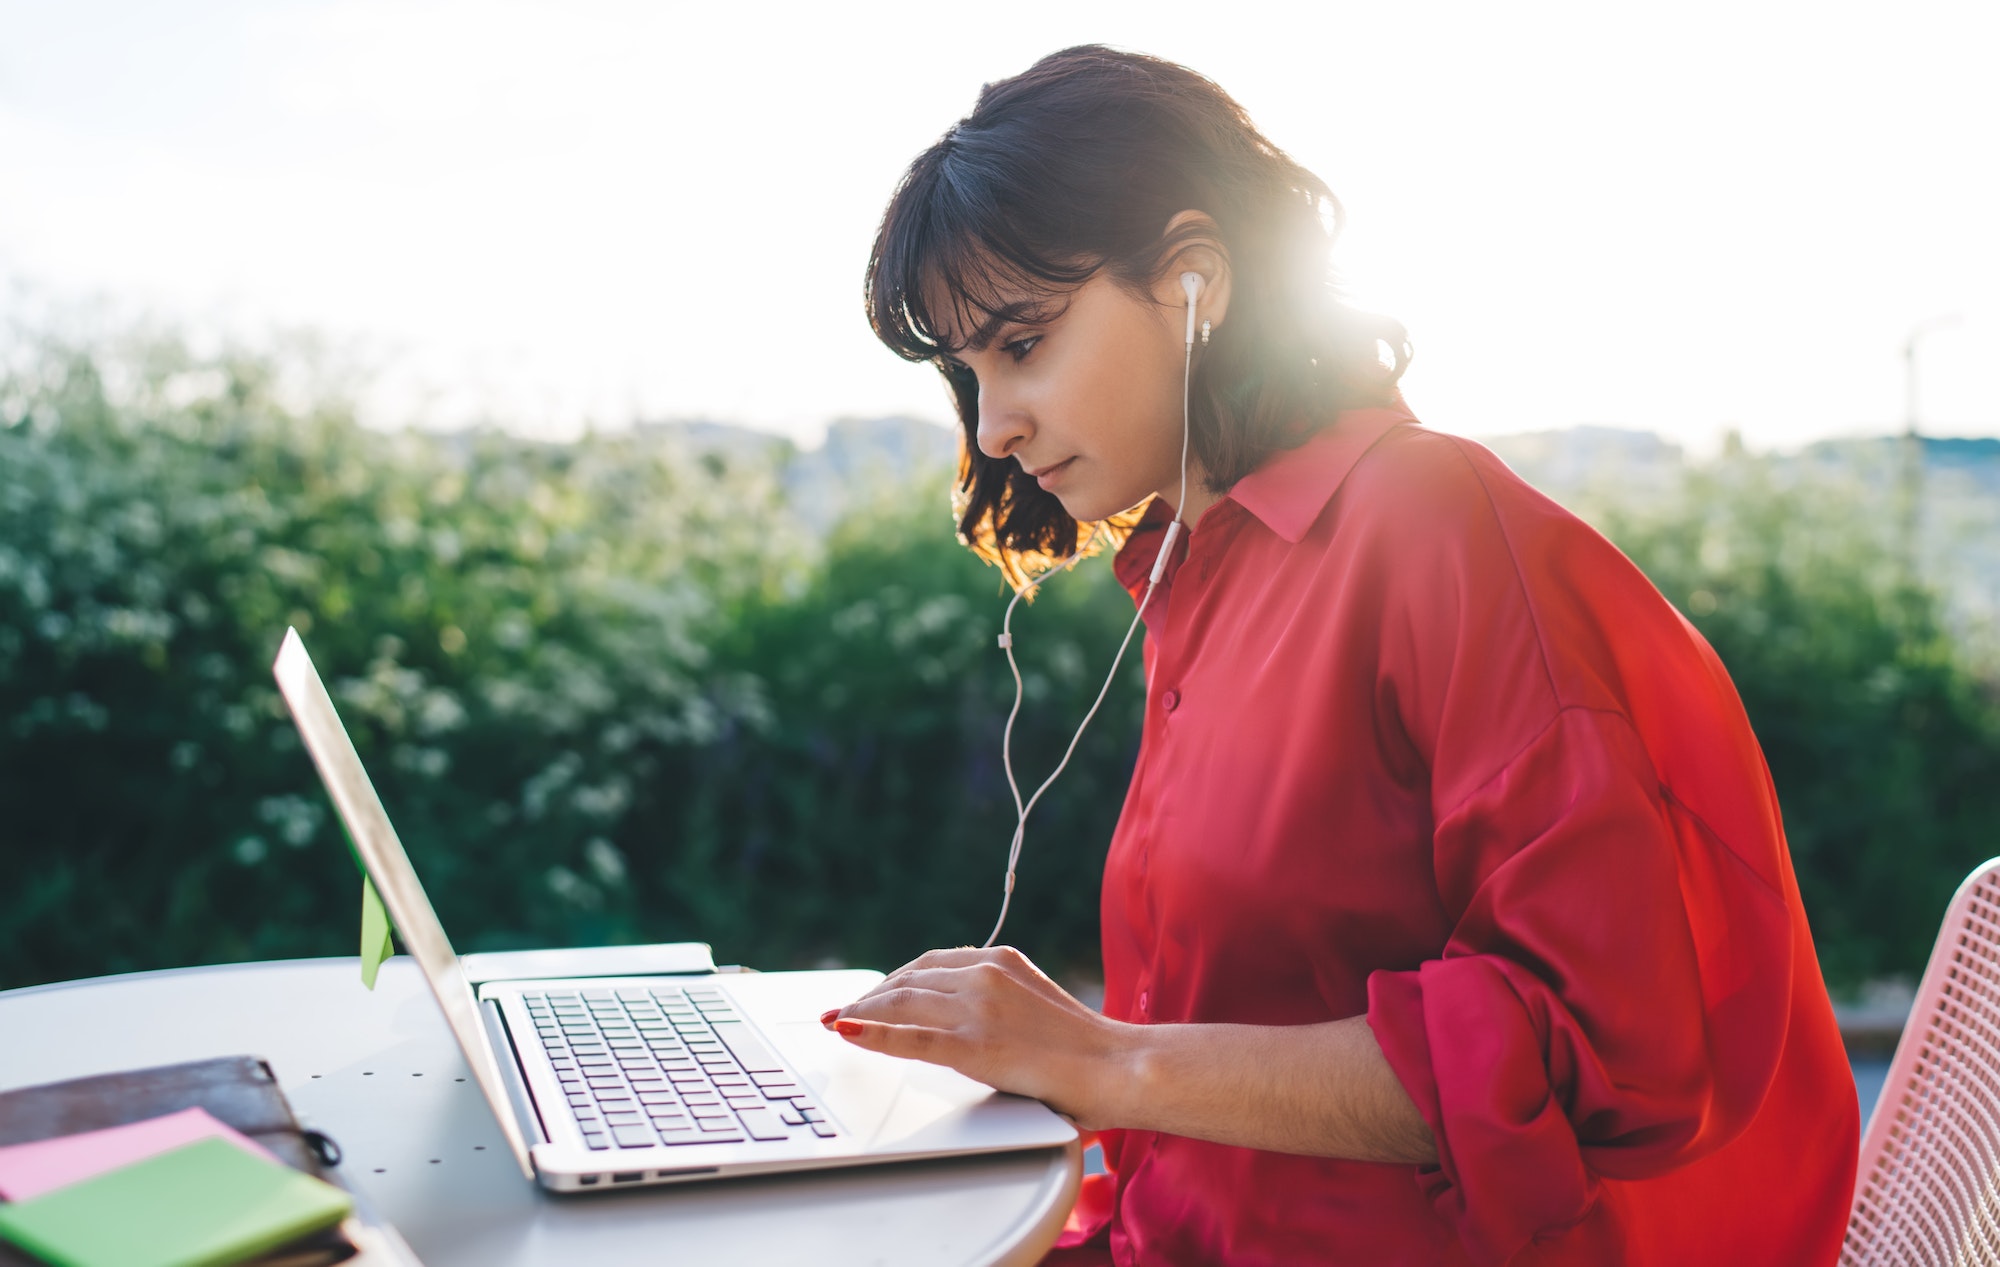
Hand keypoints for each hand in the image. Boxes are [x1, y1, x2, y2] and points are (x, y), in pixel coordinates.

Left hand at [820, 945, 1132, 1128]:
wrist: (1118, 1067)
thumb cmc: (1085, 1048)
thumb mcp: (1035, 1002)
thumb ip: (999, 999)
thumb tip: (962, 1012)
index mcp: (1001, 960)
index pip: (929, 963)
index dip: (892, 979)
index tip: (869, 993)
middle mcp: (985, 974)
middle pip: (908, 980)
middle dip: (869, 996)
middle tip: (841, 1011)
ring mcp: (979, 1008)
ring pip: (902, 1003)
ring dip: (862, 1012)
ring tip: (836, 1022)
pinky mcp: (975, 1046)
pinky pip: (911, 1038)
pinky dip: (874, 1034)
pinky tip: (849, 1032)